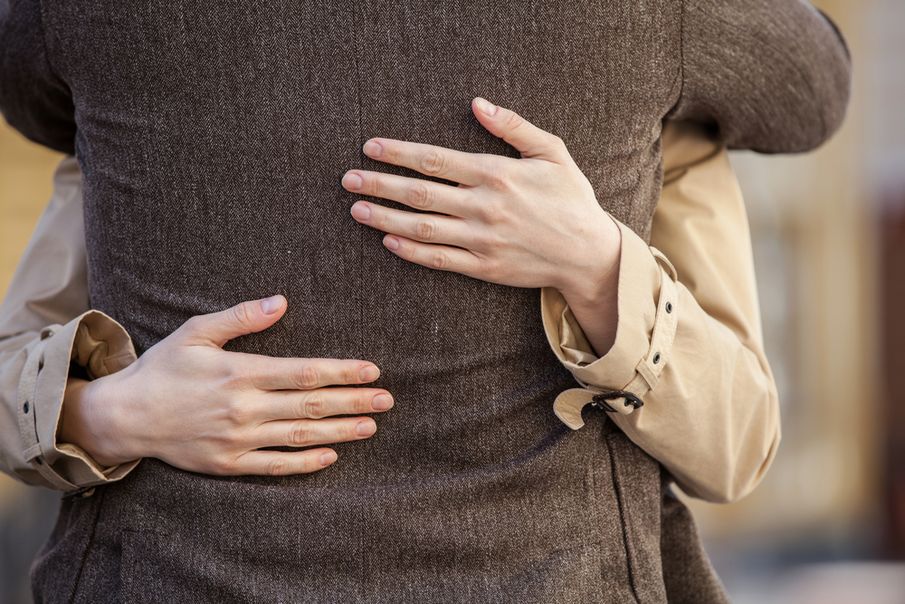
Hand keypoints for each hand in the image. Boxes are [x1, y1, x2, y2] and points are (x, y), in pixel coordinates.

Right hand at [59, 295, 393, 475]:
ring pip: (300, 436)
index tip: (372, 371)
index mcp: (240, 372)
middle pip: (311, 404)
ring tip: (371, 426)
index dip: (342, 372)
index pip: (304, 372)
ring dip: (340, 432)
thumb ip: (241, 317)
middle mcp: (244, 407)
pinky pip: (275, 466)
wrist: (125, 416)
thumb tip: (281, 301)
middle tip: (387, 400)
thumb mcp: (197, 332)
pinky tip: (332, 456)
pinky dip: (306, 463)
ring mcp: (238, 439)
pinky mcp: (229, 464)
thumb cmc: (163, 368)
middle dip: (353, 401)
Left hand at [340, 96, 620, 303]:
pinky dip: (410, 251)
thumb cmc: (571, 199)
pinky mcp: (483, 267)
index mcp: (496, 174)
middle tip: (348, 180)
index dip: (398, 153)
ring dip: (384, 219)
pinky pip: (438, 260)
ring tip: (356, 210)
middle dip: (378, 185)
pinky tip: (388, 242)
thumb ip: (513, 127)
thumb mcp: (552, 152)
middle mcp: (483, 207)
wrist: (589, 254)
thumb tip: (477, 104)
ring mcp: (481, 240)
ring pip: (421, 229)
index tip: (370, 147)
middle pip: (418, 194)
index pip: (434, 160)